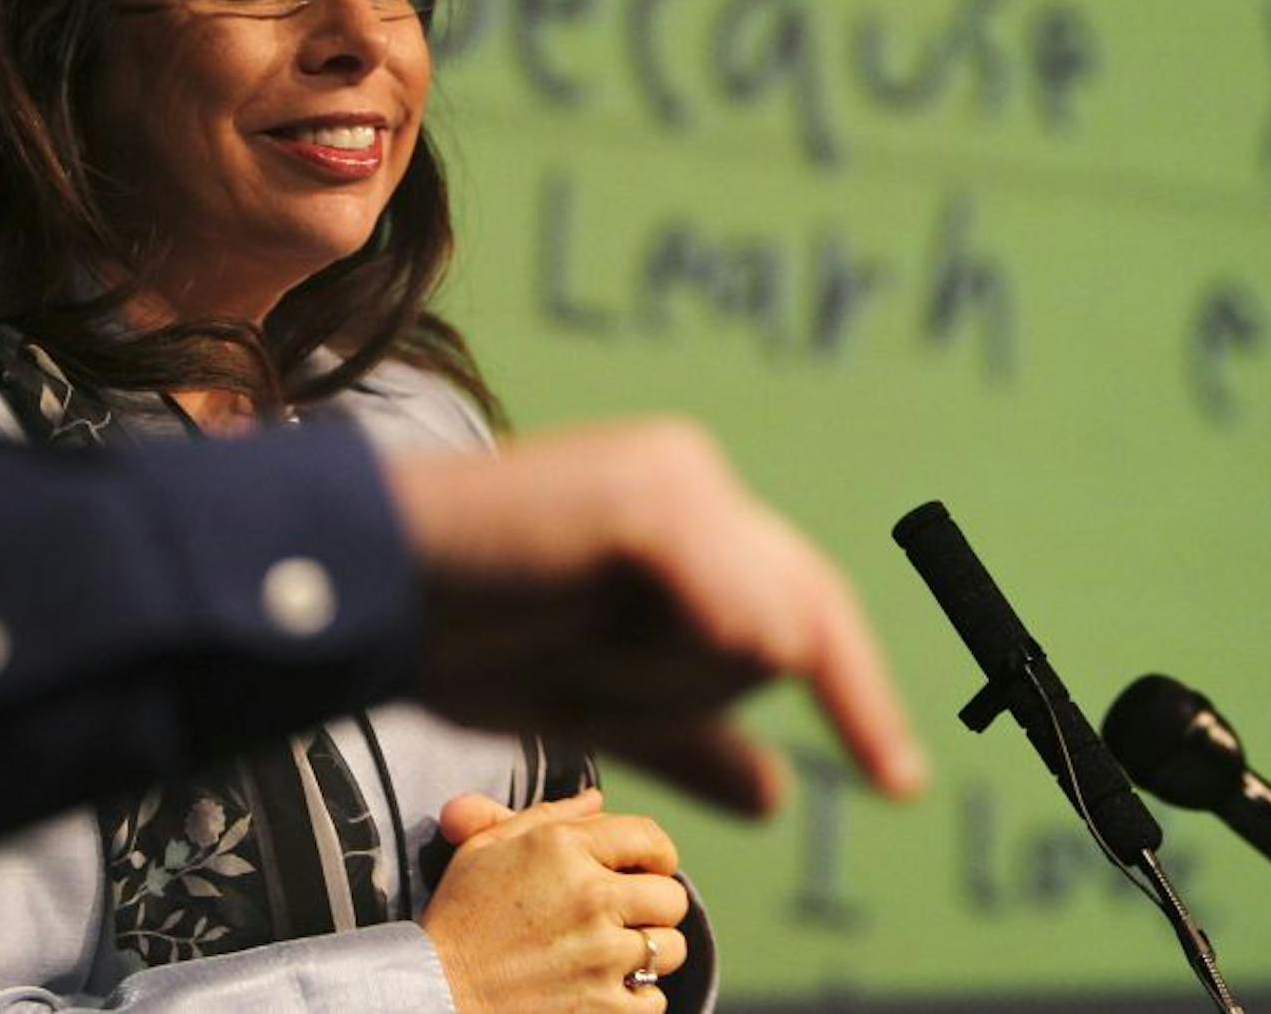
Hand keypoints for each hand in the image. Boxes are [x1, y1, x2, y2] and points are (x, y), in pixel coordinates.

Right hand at [384, 418, 925, 814]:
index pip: (807, 608)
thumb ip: (692, 735)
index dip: (857, 698)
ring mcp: (682, 479)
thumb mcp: (602, 703)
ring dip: (657, 682)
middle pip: (787, 632)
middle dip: (686, 690)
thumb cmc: (468, 632)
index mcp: (691, 511)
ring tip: (551, 632)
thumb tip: (778, 794)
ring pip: (757, 643)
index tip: (900, 784)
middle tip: (571, 669)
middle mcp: (699, 476)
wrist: (370, 592)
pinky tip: (563, 621)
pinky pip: (725, 623)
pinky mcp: (659, 498)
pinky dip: (651, 662)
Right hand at [421, 790, 689, 1012]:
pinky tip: (603, 990)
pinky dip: (636, 999)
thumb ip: (547, 816)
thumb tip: (597, 799)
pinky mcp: (603, 1008)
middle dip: (655, 906)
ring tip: (613, 956)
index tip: (647, 870)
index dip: (657, 854)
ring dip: (648, 953)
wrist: (435, 996)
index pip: (650, 838)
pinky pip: (654, 999)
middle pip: (671, 897)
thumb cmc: (458, 920)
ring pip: (669, 948)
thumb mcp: (486, 850)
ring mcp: (601, 956)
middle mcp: (591, 897)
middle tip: (626, 917)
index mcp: (564, 849)